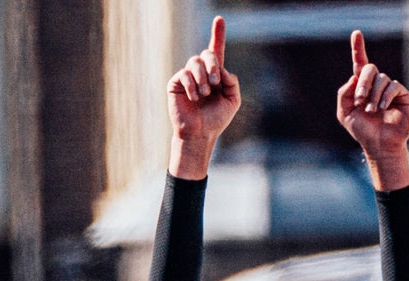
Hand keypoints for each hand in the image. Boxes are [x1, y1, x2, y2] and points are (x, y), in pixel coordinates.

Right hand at [168, 17, 241, 176]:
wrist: (200, 133)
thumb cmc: (216, 119)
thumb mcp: (232, 101)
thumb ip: (232, 82)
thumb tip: (222, 69)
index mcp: (215, 74)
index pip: (216, 50)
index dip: (218, 34)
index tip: (220, 19)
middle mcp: (201, 72)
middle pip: (207, 53)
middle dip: (213, 65)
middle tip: (215, 82)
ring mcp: (187, 76)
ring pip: (195, 62)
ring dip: (203, 79)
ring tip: (204, 95)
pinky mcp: (176, 82)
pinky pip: (184, 74)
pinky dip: (192, 86)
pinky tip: (193, 98)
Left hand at [336, 30, 408, 186]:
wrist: (379, 145)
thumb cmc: (363, 130)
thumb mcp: (345, 112)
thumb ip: (344, 93)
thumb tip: (355, 77)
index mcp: (362, 86)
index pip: (360, 63)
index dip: (358, 47)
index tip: (356, 33)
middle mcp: (377, 84)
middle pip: (369, 68)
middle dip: (362, 83)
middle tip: (360, 101)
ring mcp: (390, 89)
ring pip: (381, 79)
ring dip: (373, 95)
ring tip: (372, 111)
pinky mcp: (402, 95)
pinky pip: (393, 86)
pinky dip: (386, 97)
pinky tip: (383, 109)